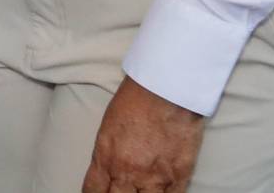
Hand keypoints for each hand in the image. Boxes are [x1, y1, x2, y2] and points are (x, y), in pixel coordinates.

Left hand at [81, 76, 205, 192]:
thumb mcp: (107, 128)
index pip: (94, 191)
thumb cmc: (134, 101)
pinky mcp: (179, 177)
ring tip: (141, 190)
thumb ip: (106, 154)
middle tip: (120, 189)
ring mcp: (155, 178)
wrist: (166, 91)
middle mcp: (128, 173)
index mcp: (106, 159)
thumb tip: (106, 172)